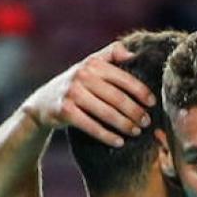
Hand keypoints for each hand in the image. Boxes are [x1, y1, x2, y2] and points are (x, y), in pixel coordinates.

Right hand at [21, 41, 154, 146]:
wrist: (43, 103)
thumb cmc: (76, 84)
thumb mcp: (90, 65)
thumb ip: (111, 55)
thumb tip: (133, 54)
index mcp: (93, 63)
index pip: (122, 77)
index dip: (140, 91)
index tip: (152, 103)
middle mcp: (82, 75)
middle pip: (116, 97)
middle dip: (135, 111)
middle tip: (147, 122)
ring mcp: (72, 93)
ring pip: (106, 112)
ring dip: (124, 124)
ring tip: (136, 132)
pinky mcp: (64, 111)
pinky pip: (91, 126)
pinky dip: (107, 135)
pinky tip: (119, 142)